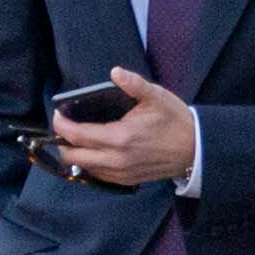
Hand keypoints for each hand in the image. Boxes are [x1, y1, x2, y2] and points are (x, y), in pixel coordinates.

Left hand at [50, 67, 196, 190]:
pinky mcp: (124, 181)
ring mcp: (119, 173)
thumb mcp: (157, 97)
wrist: (196, 149)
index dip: (61, 125)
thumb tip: (115, 72)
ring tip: (76, 137)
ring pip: (82, 168)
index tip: (58, 115)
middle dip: (62, 142)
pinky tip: (93, 150)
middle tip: (64, 126)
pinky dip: (88, 163)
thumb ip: (134, 84)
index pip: (77, 135)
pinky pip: (96, 175)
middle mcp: (116, 159)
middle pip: (72, 156)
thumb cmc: (175, 121)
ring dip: (74, 153)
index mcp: (120, 137)